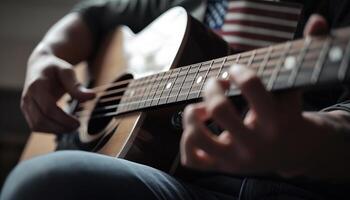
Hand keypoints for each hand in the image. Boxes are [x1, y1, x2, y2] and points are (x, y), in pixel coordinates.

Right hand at [21, 56, 94, 133]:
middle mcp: (28, 97)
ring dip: (55, 130)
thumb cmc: (55, 68)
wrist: (40, 66)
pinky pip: (36, 126)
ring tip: (71, 127)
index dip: (63, 119)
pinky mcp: (27, 111)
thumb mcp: (68, 72)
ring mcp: (25, 105)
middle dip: (60, 127)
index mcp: (37, 86)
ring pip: (37, 126)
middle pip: (41, 120)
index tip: (78, 123)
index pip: (48, 108)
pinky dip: (50, 129)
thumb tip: (92, 97)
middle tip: (77, 126)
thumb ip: (77, 86)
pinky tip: (62, 125)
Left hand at [180, 15, 333, 175]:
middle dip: (213, 86)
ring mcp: (235, 159)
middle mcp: (254, 143)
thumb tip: (315, 21)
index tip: (236, 70)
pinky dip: (186, 141)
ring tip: (200, 109)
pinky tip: (197, 128)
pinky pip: (191, 160)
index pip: (253, 87)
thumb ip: (301, 57)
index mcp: (276, 122)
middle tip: (217, 83)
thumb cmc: (287, 116)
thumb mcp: (294, 90)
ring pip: (198, 138)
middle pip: (219, 109)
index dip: (240, 71)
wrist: (292, 152)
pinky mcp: (221, 167)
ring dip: (192, 116)